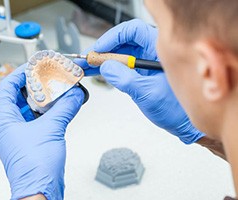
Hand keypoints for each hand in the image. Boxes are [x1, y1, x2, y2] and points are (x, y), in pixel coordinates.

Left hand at [0, 64, 83, 198]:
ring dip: (43, 100)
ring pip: (28, 109)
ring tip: (56, 90)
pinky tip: (60, 108)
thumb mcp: (52, 129)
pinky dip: (47, 113)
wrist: (40, 190)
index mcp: (3, 120)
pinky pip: (36, 121)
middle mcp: (8, 127)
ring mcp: (18, 135)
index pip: (8, 86)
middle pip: (18, 96)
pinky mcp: (29, 142)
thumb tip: (75, 95)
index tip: (34, 66)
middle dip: (35, 86)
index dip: (21, 73)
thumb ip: (65, 108)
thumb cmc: (34, 168)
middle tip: (49, 77)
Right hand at [76, 19, 204, 143]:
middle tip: (86, 59)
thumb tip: (106, 67)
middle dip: (102, 50)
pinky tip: (92, 71)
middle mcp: (151, 52)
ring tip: (84, 66)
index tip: (100, 49)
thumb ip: (126, 79)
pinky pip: (119, 66)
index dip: (113, 37)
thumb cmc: (177, 109)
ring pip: (118, 54)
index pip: (134, 31)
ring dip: (100, 60)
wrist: (182, 124)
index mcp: (160, 49)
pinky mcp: (137, 73)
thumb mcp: (149, 93)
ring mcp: (143, 63)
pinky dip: (105, 69)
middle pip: (122, 42)